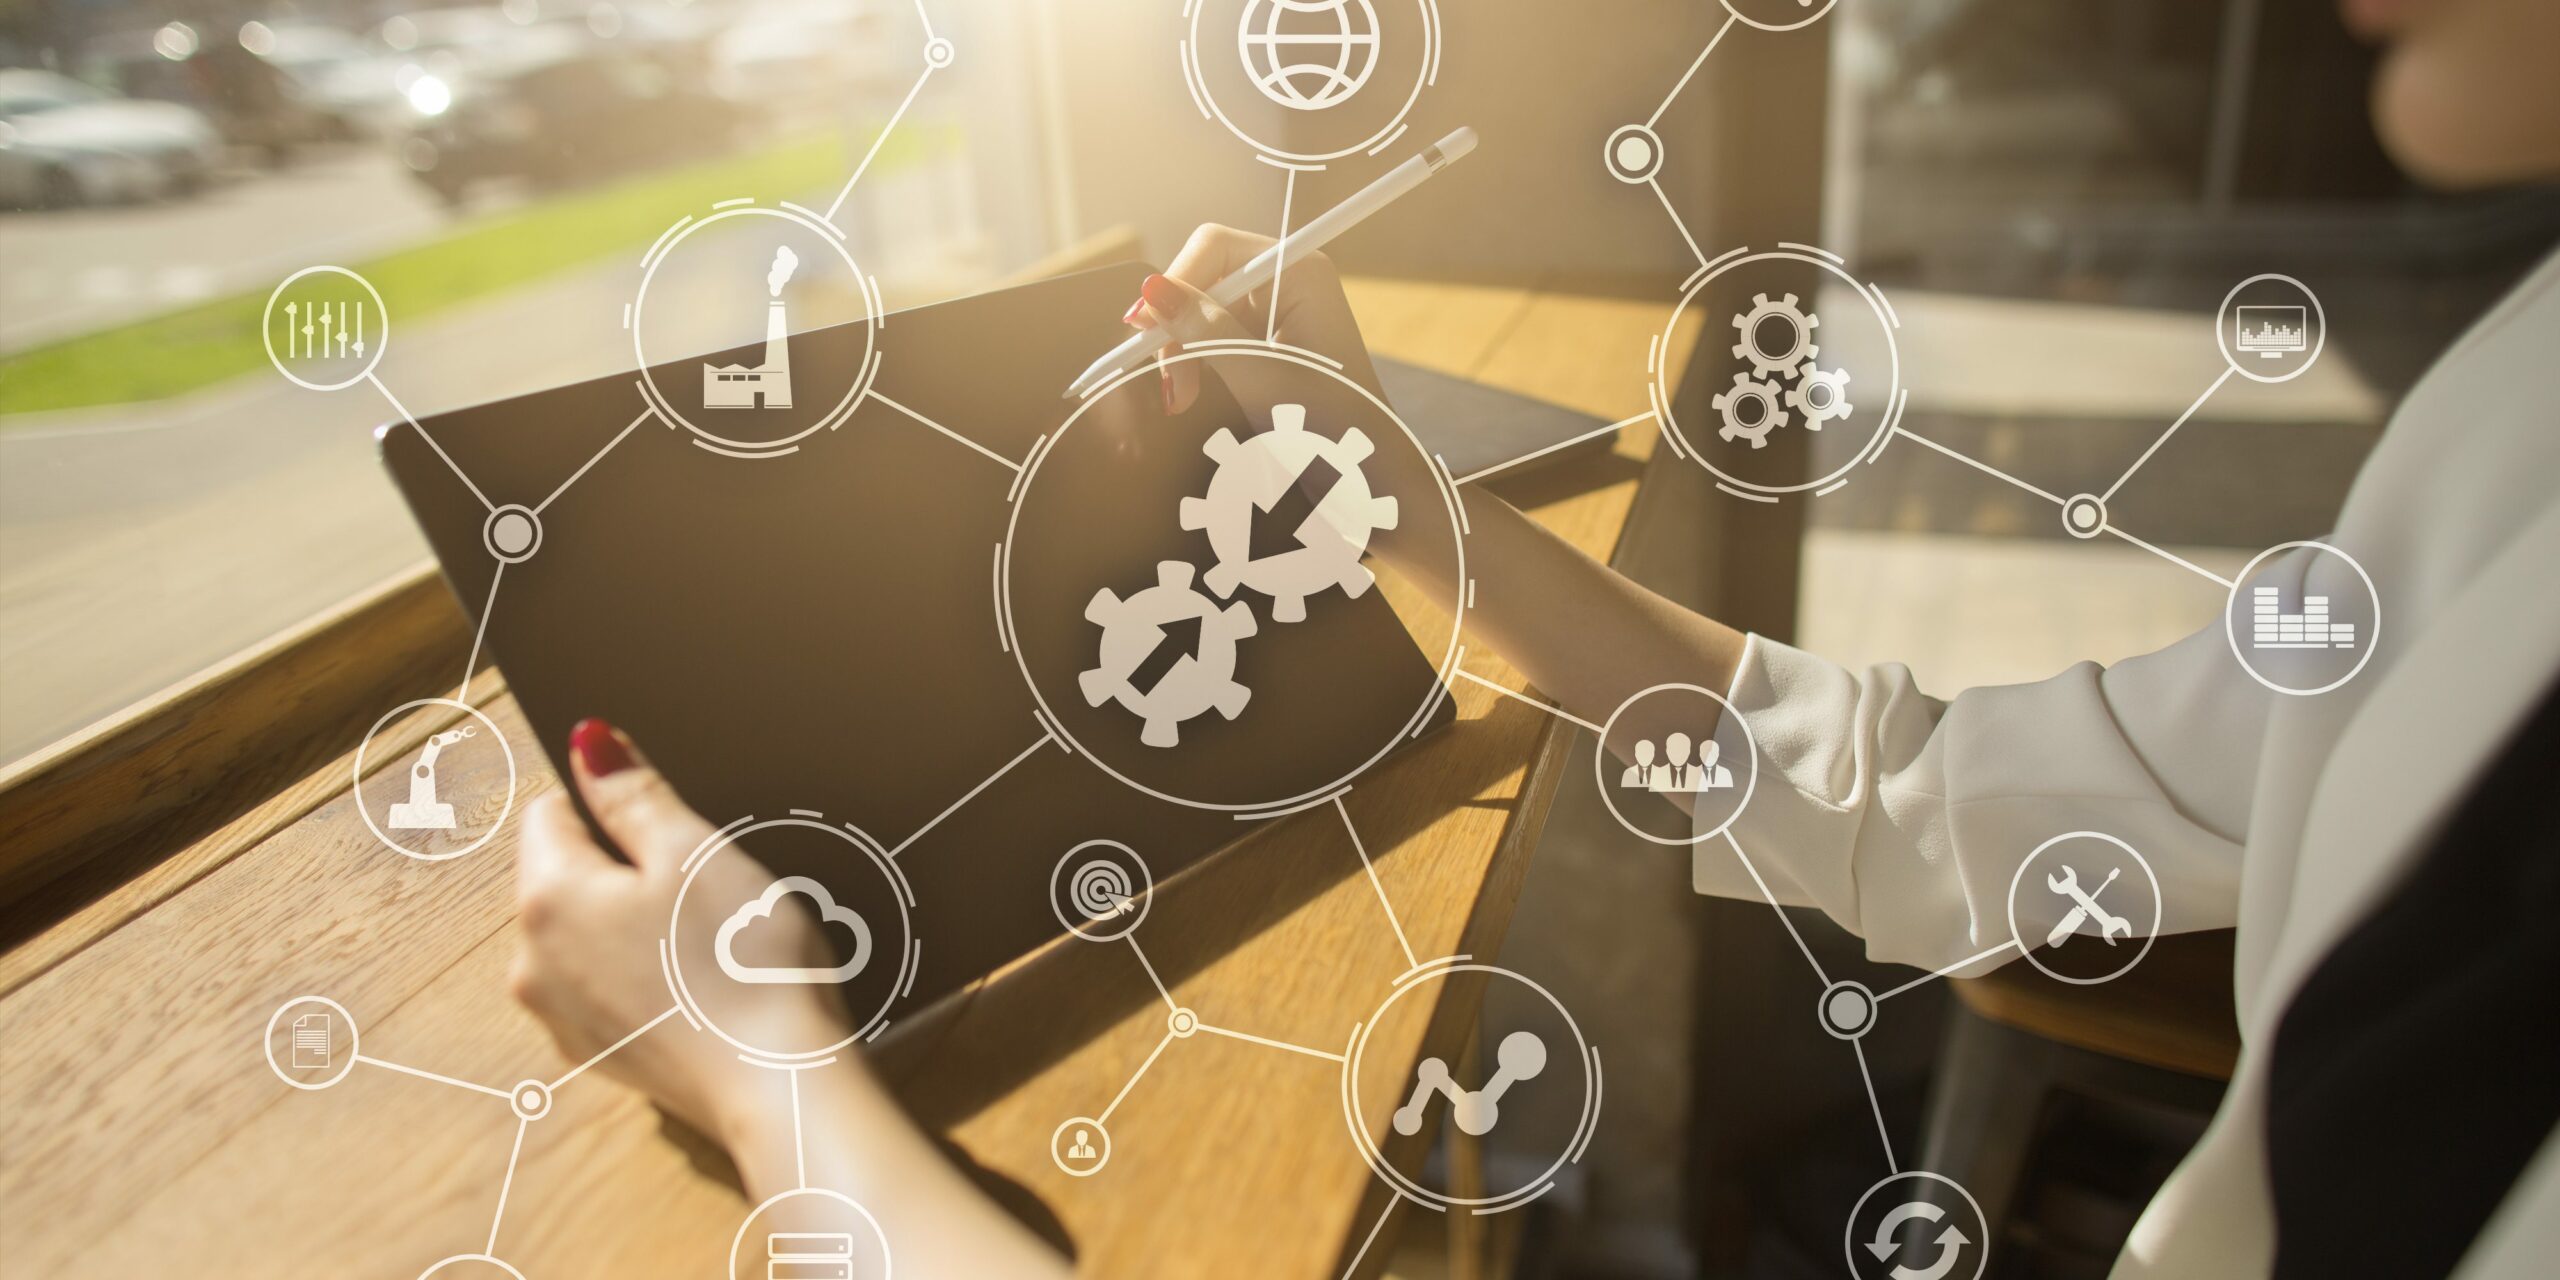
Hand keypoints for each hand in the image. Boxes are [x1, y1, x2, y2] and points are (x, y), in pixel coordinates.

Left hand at [509, 719, 846, 1139]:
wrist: (780, 1085)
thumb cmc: (745, 968)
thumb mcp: (696, 851)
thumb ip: (633, 792)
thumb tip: (590, 743)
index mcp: (548, 898)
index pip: (552, 810)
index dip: (617, 805)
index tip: (673, 827)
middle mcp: (534, 962)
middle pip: (567, 876)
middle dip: (627, 869)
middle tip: (704, 887)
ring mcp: (564, 1017)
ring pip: (591, 935)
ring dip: (637, 925)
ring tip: (711, 942)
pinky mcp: (600, 1055)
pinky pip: (612, 988)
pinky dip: (648, 976)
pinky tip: (704, 986)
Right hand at [1127, 223, 1381, 412]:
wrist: (1363, 468)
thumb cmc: (1326, 424)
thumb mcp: (1258, 376)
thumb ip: (1207, 330)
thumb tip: (1152, 290)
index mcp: (1300, 271)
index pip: (1216, 247)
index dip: (1174, 281)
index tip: (1142, 326)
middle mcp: (1288, 277)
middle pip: (1205, 276)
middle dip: (1178, 325)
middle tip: (1170, 384)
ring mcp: (1277, 304)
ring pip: (1203, 307)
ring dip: (1184, 349)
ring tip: (1181, 398)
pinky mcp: (1266, 332)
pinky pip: (1215, 329)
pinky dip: (1198, 358)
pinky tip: (1191, 391)